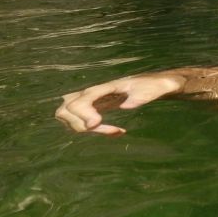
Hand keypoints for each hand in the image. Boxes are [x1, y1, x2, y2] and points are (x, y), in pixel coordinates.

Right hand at [55, 74, 184, 135]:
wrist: (151, 85)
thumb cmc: (150, 87)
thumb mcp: (149, 92)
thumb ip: (139, 97)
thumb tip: (127, 105)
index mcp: (104, 87)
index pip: (81, 100)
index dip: (84, 114)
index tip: (96, 124)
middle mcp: (91, 93)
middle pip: (66, 110)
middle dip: (81, 125)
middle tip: (110, 130)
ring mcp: (87, 101)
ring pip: (67, 118)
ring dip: (86, 130)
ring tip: (113, 131)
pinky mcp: (90, 109)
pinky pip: (78, 122)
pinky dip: (92, 131)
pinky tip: (115, 131)